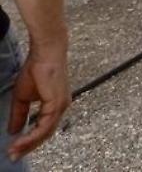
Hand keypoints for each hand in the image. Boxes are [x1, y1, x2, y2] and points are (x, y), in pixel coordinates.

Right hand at [7, 46, 69, 160]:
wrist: (45, 53)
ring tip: (13, 150)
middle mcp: (61, 107)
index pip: (43, 129)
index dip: (29, 141)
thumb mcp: (23, 97)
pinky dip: (32, 135)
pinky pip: (45, 125)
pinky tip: (21, 140)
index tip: (14, 150)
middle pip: (46, 134)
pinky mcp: (57, 103)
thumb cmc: (36, 70)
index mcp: (55, 106)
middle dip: (28, 147)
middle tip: (13, 156)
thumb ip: (19, 114)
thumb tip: (13, 131)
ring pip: (46, 132)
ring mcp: (61, 105)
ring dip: (28, 143)